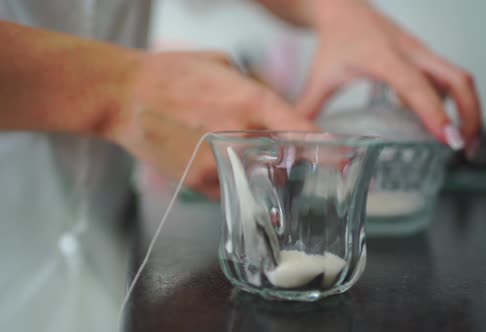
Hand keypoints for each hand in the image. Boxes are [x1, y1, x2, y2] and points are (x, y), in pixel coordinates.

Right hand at [110, 51, 315, 198]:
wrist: (124, 96)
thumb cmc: (172, 74)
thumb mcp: (224, 64)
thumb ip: (254, 89)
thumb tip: (269, 110)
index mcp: (250, 101)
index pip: (298, 130)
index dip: (325, 146)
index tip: (343, 157)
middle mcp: (240, 134)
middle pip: (283, 159)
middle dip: (285, 158)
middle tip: (272, 148)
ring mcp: (220, 162)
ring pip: (259, 178)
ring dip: (257, 169)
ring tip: (231, 150)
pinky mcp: (200, 181)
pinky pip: (232, 188)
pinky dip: (233, 179)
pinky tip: (214, 158)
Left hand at [297, 0, 480, 148]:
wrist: (342, 8)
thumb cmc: (334, 39)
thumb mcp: (320, 76)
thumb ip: (310, 110)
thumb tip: (299, 139)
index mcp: (382, 56)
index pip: (415, 85)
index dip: (434, 113)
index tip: (448, 140)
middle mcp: (410, 52)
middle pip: (458, 78)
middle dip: (470, 115)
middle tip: (466, 148)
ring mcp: (421, 53)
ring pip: (460, 78)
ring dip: (469, 109)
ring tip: (463, 144)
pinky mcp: (424, 57)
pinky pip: (448, 79)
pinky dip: (453, 103)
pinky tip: (441, 127)